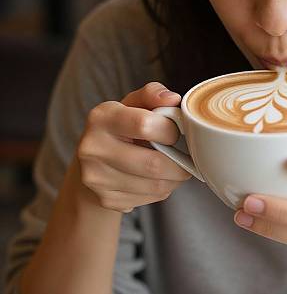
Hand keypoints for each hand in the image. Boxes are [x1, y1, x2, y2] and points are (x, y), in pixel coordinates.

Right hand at [77, 82, 191, 212]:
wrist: (92, 161)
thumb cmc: (122, 127)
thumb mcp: (133, 104)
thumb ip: (153, 94)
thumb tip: (173, 99)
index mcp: (102, 117)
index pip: (145, 124)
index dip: (169, 131)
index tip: (173, 133)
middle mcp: (93, 148)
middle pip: (153, 164)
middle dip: (179, 164)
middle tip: (186, 159)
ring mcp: (96, 177)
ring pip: (155, 185)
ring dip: (174, 179)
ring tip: (174, 169)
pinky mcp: (106, 199)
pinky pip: (149, 199)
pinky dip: (162, 190)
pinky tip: (157, 180)